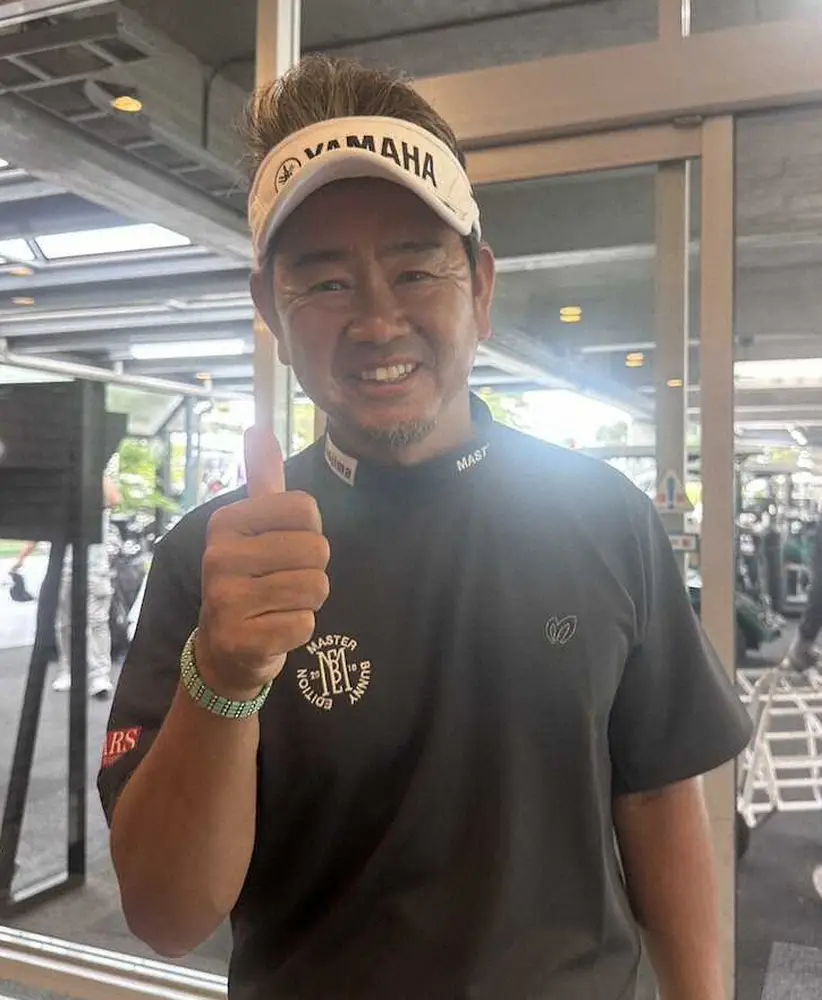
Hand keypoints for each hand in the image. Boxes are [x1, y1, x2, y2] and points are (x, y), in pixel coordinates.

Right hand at [195, 425, 330, 701]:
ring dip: (308, 600)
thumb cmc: (251, 576)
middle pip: (317, 550)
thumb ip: (262, 479)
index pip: (305, 508)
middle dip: (313, 569)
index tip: (286, 546)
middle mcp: (219, 556)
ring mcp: (226, 599)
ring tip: (280, 603)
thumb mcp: (253, 526)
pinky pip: (305, 624)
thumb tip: (258, 428)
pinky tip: (273, 628)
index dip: (309, 531)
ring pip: (316, 587)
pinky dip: (299, 629)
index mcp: (226, 521)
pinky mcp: (241, 639)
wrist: (225, 646)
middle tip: (283, 581)